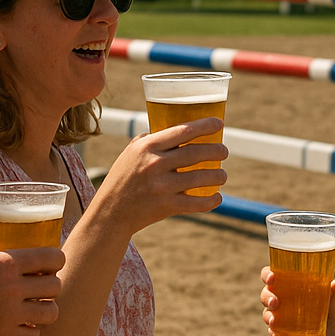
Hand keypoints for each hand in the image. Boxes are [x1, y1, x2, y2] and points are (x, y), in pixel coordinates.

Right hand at [0, 245, 64, 335]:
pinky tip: (24, 327)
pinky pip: (34, 335)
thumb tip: (13, 240)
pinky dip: (31, 332)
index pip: (53, 258)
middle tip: (44, 290)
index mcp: (8, 262)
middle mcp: (12, 287)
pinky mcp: (3, 335)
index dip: (57, 261)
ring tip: (39, 309)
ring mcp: (9, 313)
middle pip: (56, 286)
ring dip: (47, 310)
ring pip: (52, 313)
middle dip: (52, 287)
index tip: (53, 266)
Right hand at [90, 118, 228, 235]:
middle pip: (196, 153)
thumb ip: (152, 139)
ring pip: (201, 177)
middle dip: (217, 151)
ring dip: (218, 175)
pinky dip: (211, 200)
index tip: (219, 123)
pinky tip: (217, 197)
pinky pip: (196, 203)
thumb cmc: (124, 177)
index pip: (183, 131)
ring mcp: (162, 186)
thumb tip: (178, 129)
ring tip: (222, 175)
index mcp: (147, 146)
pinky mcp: (166, 206)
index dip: (205, 126)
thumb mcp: (132, 152)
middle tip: (224, 151)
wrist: (111, 212)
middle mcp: (155, 164)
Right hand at [259, 267, 334, 335]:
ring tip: (274, 321)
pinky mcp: (283, 330)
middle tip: (275, 303)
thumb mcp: (334, 305)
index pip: (274, 274)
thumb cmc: (331, 316)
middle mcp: (284, 298)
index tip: (272, 278)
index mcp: (292, 285)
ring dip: (267, 314)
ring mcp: (282, 315)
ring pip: (267, 310)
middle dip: (266, 296)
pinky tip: (275, 332)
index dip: (267, 274)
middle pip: (267, 292)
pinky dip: (273, 330)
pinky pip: (273, 329)